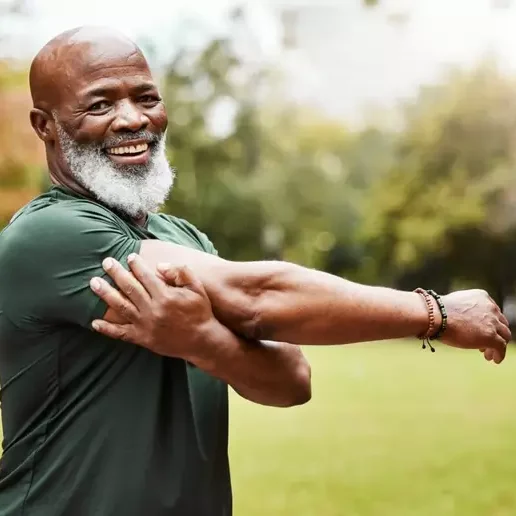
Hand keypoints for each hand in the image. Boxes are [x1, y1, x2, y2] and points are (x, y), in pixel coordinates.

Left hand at [89, 254, 215, 358]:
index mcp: (165, 296)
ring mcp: (145, 325)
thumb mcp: (197, 288)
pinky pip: (121, 333)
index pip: (145, 276)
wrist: (202, 341)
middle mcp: (152, 310)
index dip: (136, 264)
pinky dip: (107, 328)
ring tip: (94, 283)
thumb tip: (159, 266)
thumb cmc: (200, 312)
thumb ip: (180, 273)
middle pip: (129, 288)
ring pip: (121, 307)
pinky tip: (95, 322)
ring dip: (106, 294)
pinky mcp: (143, 339)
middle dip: (116, 273)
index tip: (130, 256)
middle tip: (106, 262)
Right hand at [440, 289, 510, 363]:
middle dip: (495, 333)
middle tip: (487, 343)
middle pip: (501, 323)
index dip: (489, 323)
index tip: (483, 330)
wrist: (436, 316)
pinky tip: (494, 359)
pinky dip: (499, 354)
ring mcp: (492, 322)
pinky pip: (501, 347)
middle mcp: (491, 308)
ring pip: (504, 335)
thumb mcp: (456, 304)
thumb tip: (462, 320)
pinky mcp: (491, 336)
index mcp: (482, 296)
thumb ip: (465, 310)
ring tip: (488, 354)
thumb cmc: (438, 311)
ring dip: (497, 345)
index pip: (493, 312)